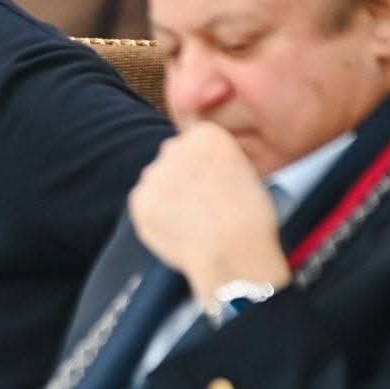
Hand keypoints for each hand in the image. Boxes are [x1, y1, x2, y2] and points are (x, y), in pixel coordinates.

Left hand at [128, 122, 290, 301]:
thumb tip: (204, 170)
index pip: (195, 140)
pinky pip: (145, 205)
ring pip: (157, 182)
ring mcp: (153, 174)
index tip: (213, 182)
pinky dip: (157, 218)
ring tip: (192, 222)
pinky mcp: (139, 201)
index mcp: (206, 135)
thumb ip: (218, 161)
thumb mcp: (247, 173)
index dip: (205, 165)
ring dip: (168, 197)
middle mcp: (175, 147)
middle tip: (201, 204)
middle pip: (173, 158)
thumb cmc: (250, 219)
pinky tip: (178, 231)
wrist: (232, 254)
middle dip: (182, 177)